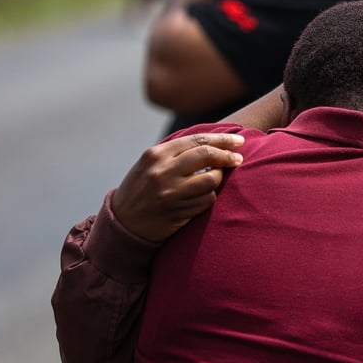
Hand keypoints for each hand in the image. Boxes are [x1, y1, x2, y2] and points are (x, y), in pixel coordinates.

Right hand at [110, 133, 244, 242]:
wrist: (124, 223)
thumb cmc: (142, 188)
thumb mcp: (150, 164)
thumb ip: (176, 153)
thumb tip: (215, 142)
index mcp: (155, 155)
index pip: (197, 141)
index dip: (222, 139)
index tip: (238, 141)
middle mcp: (162, 172)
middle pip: (207, 156)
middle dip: (228, 155)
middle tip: (239, 158)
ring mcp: (171, 193)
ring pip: (211, 180)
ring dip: (218, 178)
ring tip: (215, 178)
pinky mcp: (178, 212)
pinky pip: (207, 200)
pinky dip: (210, 197)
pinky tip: (203, 196)